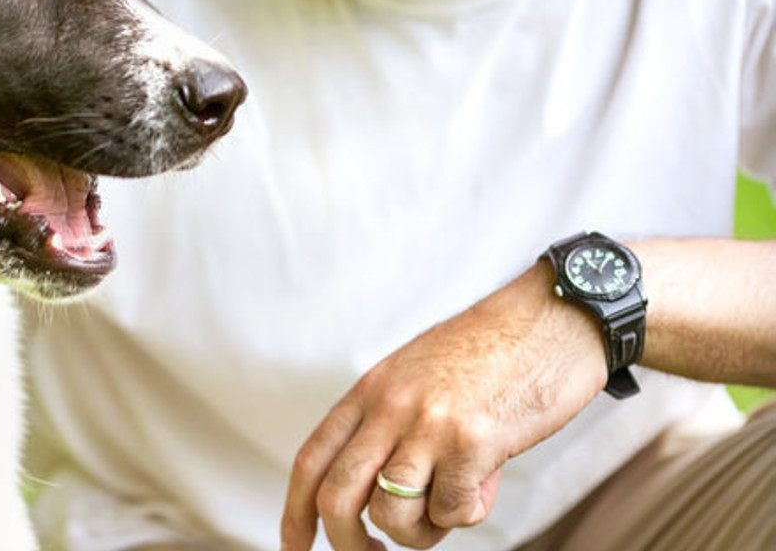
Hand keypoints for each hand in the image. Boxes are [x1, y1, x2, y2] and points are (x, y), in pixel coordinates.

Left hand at [279, 264, 608, 550]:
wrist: (552, 318)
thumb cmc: (492, 354)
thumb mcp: (419, 378)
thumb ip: (393, 429)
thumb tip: (381, 502)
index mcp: (371, 390)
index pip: (313, 460)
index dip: (295, 511)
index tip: (294, 546)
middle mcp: (390, 406)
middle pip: (337, 497)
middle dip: (349, 543)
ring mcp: (428, 424)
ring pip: (391, 514)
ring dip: (421, 531)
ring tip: (453, 502)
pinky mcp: (473, 442)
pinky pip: (450, 512)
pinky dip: (466, 513)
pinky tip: (487, 481)